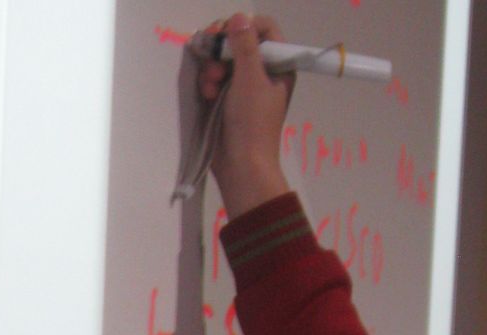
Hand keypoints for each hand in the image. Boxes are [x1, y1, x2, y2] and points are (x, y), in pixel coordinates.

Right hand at [198, 12, 292, 217]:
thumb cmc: (253, 123)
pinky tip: (208, 95)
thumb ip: (245, 45)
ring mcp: (244, 87)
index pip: (265, 29)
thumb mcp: (250, 79)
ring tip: (211, 86)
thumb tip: (240, 17)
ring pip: (223, 59)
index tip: (228, 32)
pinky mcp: (228, 100)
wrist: (242, 165)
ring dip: (212, 67)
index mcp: (279, 67)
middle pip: (239, 41)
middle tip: (211, 53)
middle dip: (222, 47)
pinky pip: (215, 78)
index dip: (245, 25)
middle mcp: (263, 73)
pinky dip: (209, 83)